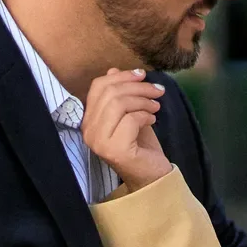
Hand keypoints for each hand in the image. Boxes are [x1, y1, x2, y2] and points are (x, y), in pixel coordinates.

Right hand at [82, 69, 173, 193]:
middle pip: (110, 93)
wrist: (151, 176)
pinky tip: (152, 121)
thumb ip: (121, 95)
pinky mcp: (114, 149)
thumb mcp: (131, 114)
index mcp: (89, 120)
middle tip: (157, 91)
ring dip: (143, 101)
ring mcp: (99, 141)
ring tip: (156, 107)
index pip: (98, 87)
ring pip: (119, 104)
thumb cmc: (141, 145)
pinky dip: (145, 116)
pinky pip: (130, 120)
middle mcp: (88, 131)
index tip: (142, 74)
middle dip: (138, 87)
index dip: (121, 76)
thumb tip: (113, 70)